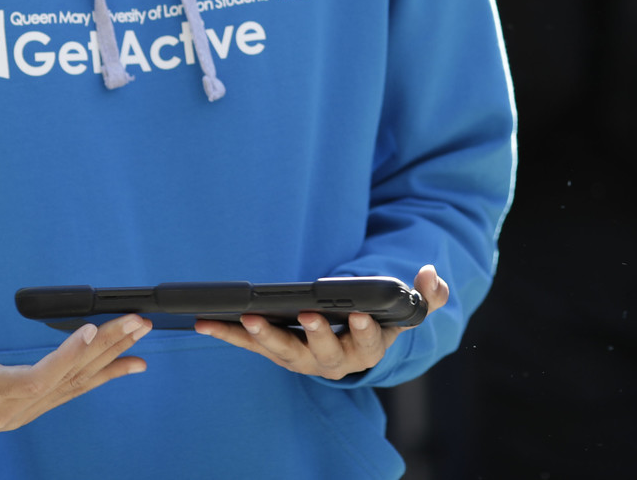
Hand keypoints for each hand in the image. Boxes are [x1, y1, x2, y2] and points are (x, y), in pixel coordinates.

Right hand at [0, 286, 148, 439]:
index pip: (34, 380)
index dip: (64, 358)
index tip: (88, 330)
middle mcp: (7, 409)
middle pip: (65, 381)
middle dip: (104, 350)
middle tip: (135, 323)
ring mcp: (18, 413)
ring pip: (73, 388)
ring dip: (108, 362)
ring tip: (140, 340)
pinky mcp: (23, 410)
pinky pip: (68, 394)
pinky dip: (98, 377)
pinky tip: (124, 366)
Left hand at [192, 264, 448, 380]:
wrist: (351, 341)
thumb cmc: (380, 319)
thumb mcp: (407, 309)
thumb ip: (427, 295)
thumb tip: (432, 276)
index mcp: (368, 349)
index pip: (369, 343)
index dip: (366, 331)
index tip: (360, 317)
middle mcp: (333, 361)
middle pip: (324, 353)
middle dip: (315, 334)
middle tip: (305, 315)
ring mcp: (302, 358)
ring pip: (283, 352)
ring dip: (264, 336)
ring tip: (247, 318)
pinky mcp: (275, 350)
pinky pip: (249, 345)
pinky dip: (227, 334)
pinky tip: (204, 322)